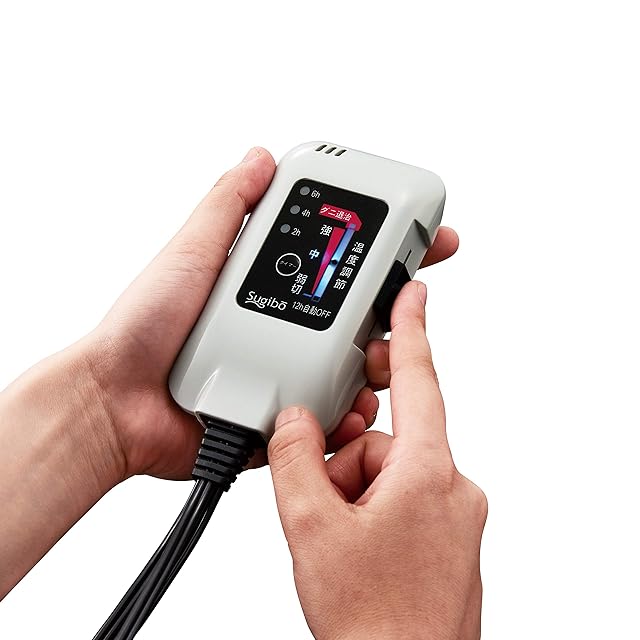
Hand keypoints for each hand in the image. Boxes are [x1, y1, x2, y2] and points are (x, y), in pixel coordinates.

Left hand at [83, 147, 458, 479]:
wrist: (115, 400)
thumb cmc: (143, 325)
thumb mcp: (191, 251)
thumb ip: (228, 205)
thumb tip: (259, 156)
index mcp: (271, 287)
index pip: (341, 261)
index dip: (388, 249)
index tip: (425, 236)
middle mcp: (284, 327)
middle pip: (360, 317)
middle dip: (398, 312)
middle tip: (411, 305)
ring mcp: (285, 373)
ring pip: (354, 369)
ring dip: (380, 365)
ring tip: (378, 362)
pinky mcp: (280, 418)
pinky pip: (326, 417)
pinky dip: (348, 414)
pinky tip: (353, 407)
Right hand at [268, 281, 486, 639]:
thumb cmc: (374, 623)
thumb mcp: (313, 530)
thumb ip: (294, 461)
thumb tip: (291, 422)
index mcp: (428, 472)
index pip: (420, 379)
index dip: (411, 328)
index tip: (414, 293)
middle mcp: (452, 486)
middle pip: (386, 437)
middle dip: (346, 458)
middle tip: (325, 501)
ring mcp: (453, 514)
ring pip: (388, 470)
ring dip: (353, 491)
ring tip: (337, 539)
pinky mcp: (447, 535)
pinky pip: (403, 496)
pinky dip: (371, 508)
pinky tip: (354, 547)